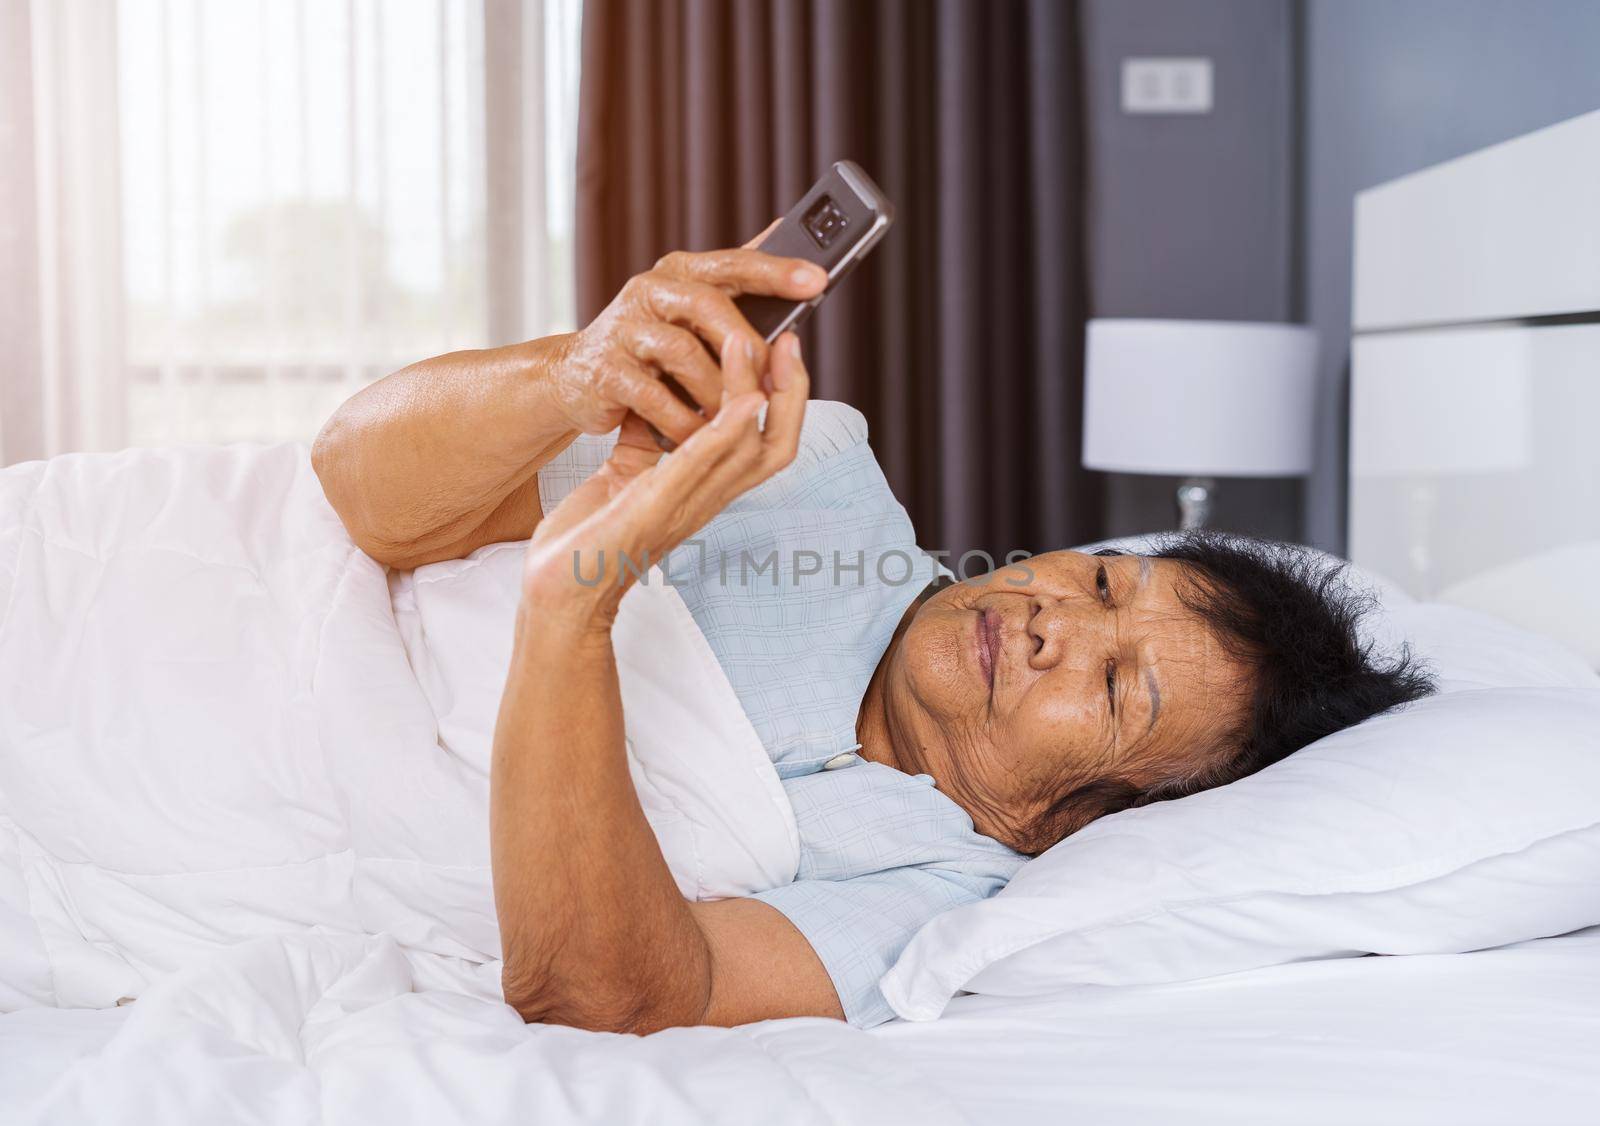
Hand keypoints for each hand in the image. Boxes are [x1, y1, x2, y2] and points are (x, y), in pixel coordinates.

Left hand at [520, 332, 809, 625]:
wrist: (557, 592)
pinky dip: (725, 432)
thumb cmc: (591, 540)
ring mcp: (683, 507)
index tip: (782, 349)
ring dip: (753, 393)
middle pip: (776, 446)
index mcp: (702, 491)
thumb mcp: (624, 478)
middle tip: (790, 340)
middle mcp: (704, 500)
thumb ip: (648, 440)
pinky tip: (742, 400)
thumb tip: (657, 393)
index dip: (783, 398)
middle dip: (791, 392)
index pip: (765, 443)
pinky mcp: (653, 509)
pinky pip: (700, 466)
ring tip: (750, 342)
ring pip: (747, 450)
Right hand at [543, 227, 822, 447]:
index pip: (734, 263)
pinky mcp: (606, 372)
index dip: (776, 271)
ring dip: (717, 391)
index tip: (818, 280)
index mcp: (679, 271)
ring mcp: (624, 329)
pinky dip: (683, 420)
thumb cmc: (647, 345)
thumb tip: (786, 231)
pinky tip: (700, 435)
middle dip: (747, 346)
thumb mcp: (690, 308)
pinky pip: (654, 397)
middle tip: (772, 379)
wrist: (574, 377)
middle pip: (709, 306)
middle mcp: (649, 291)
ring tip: (737, 416)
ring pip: (683, 354)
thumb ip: (735, 280)